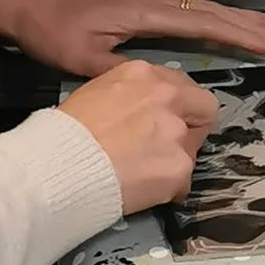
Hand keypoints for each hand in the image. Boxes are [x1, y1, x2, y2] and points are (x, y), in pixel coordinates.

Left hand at [0, 0, 264, 75]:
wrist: (19, 1)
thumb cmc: (48, 29)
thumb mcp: (83, 59)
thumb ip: (125, 71)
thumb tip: (162, 84)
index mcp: (145, 10)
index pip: (204, 23)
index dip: (240, 36)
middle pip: (210, 11)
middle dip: (248, 25)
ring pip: (200, 7)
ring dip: (234, 19)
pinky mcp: (136, 1)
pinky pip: (184, 9)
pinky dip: (210, 17)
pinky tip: (218, 23)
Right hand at [59, 58, 223, 215]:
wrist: (61, 166)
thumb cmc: (67, 133)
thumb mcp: (96, 92)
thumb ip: (129, 95)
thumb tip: (141, 110)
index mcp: (144, 74)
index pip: (182, 85)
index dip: (178, 105)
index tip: (168, 119)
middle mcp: (167, 97)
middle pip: (203, 108)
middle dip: (193, 127)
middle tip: (168, 146)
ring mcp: (176, 133)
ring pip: (190, 149)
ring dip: (172, 161)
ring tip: (142, 173)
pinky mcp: (179, 167)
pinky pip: (182, 182)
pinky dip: (167, 188)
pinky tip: (142, 190)